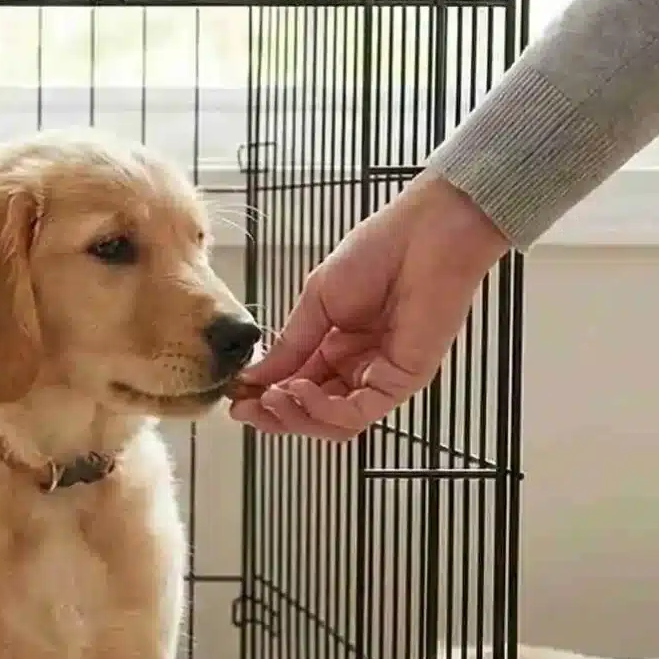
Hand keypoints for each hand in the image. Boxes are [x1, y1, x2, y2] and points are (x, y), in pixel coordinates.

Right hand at [228, 175, 509, 440]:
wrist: (424, 234)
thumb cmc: (376, 253)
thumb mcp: (316, 301)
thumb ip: (290, 344)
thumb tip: (253, 377)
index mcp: (336, 347)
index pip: (297, 388)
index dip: (265, 398)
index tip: (234, 397)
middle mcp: (358, 368)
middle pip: (313, 413)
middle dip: (275, 416)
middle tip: (245, 409)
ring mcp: (381, 376)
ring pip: (334, 423)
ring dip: (297, 417)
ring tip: (271, 397)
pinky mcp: (403, 380)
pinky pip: (359, 413)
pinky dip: (325, 411)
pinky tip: (301, 388)